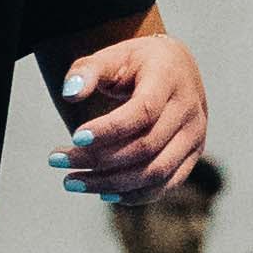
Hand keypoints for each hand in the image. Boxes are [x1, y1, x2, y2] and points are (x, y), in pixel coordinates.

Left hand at [56, 31, 207, 204]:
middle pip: (145, 147)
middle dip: (98, 159)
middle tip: (58, 160)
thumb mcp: (111, 57)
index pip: (143, 111)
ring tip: (72, 181)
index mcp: (169, 78)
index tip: (74, 137)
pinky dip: (133, 195)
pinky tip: (101, 192)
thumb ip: (88, 72)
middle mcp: (189, 110)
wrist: (174, 69)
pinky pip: (165, 185)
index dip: (110, 129)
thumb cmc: (135, 63)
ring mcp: (195, 136)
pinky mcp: (192, 156)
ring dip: (110, 183)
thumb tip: (69, 94)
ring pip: (155, 172)